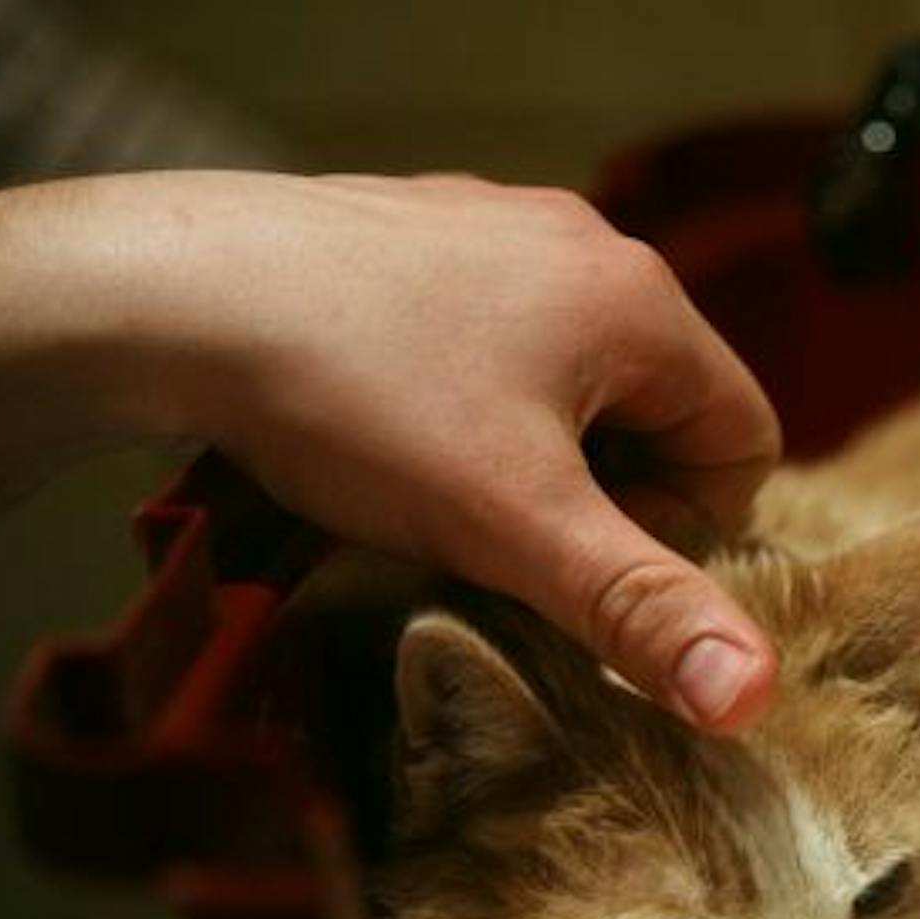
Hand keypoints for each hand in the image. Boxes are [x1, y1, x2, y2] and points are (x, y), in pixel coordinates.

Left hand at [0, 172, 779, 730]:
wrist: (167, 293)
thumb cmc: (356, 402)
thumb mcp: (514, 527)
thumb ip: (640, 608)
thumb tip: (751, 696)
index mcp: (640, 301)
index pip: (744, 439)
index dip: (683, 528)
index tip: (579, 559)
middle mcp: (584, 241)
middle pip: (660, 406)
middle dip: (603, 489)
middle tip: (504, 535)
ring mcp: (495, 222)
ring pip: (573, 372)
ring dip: (534, 446)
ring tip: (436, 482)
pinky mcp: (417, 227)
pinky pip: (492, 328)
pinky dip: (465, 391)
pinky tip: (383, 419)